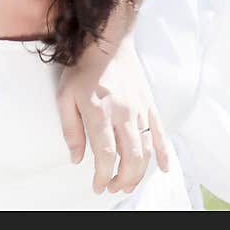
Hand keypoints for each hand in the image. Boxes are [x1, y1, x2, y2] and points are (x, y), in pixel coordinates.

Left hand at [57, 32, 169, 194]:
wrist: (107, 42)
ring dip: (140, 172)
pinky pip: (161, 132)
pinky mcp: (149, 103)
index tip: (98, 186)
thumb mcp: (65, 97)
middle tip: (113, 188)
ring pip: (146, 148)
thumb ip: (70, 130)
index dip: (104, 175)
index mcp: (99, 111)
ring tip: (129, 184)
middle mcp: (122, 112)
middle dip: (123, 179)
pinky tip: (165, 168)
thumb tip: (76, 158)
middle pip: (130, 156)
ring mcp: (139, 108)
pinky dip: (165, 153)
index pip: (106, 153)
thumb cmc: (82, 69)